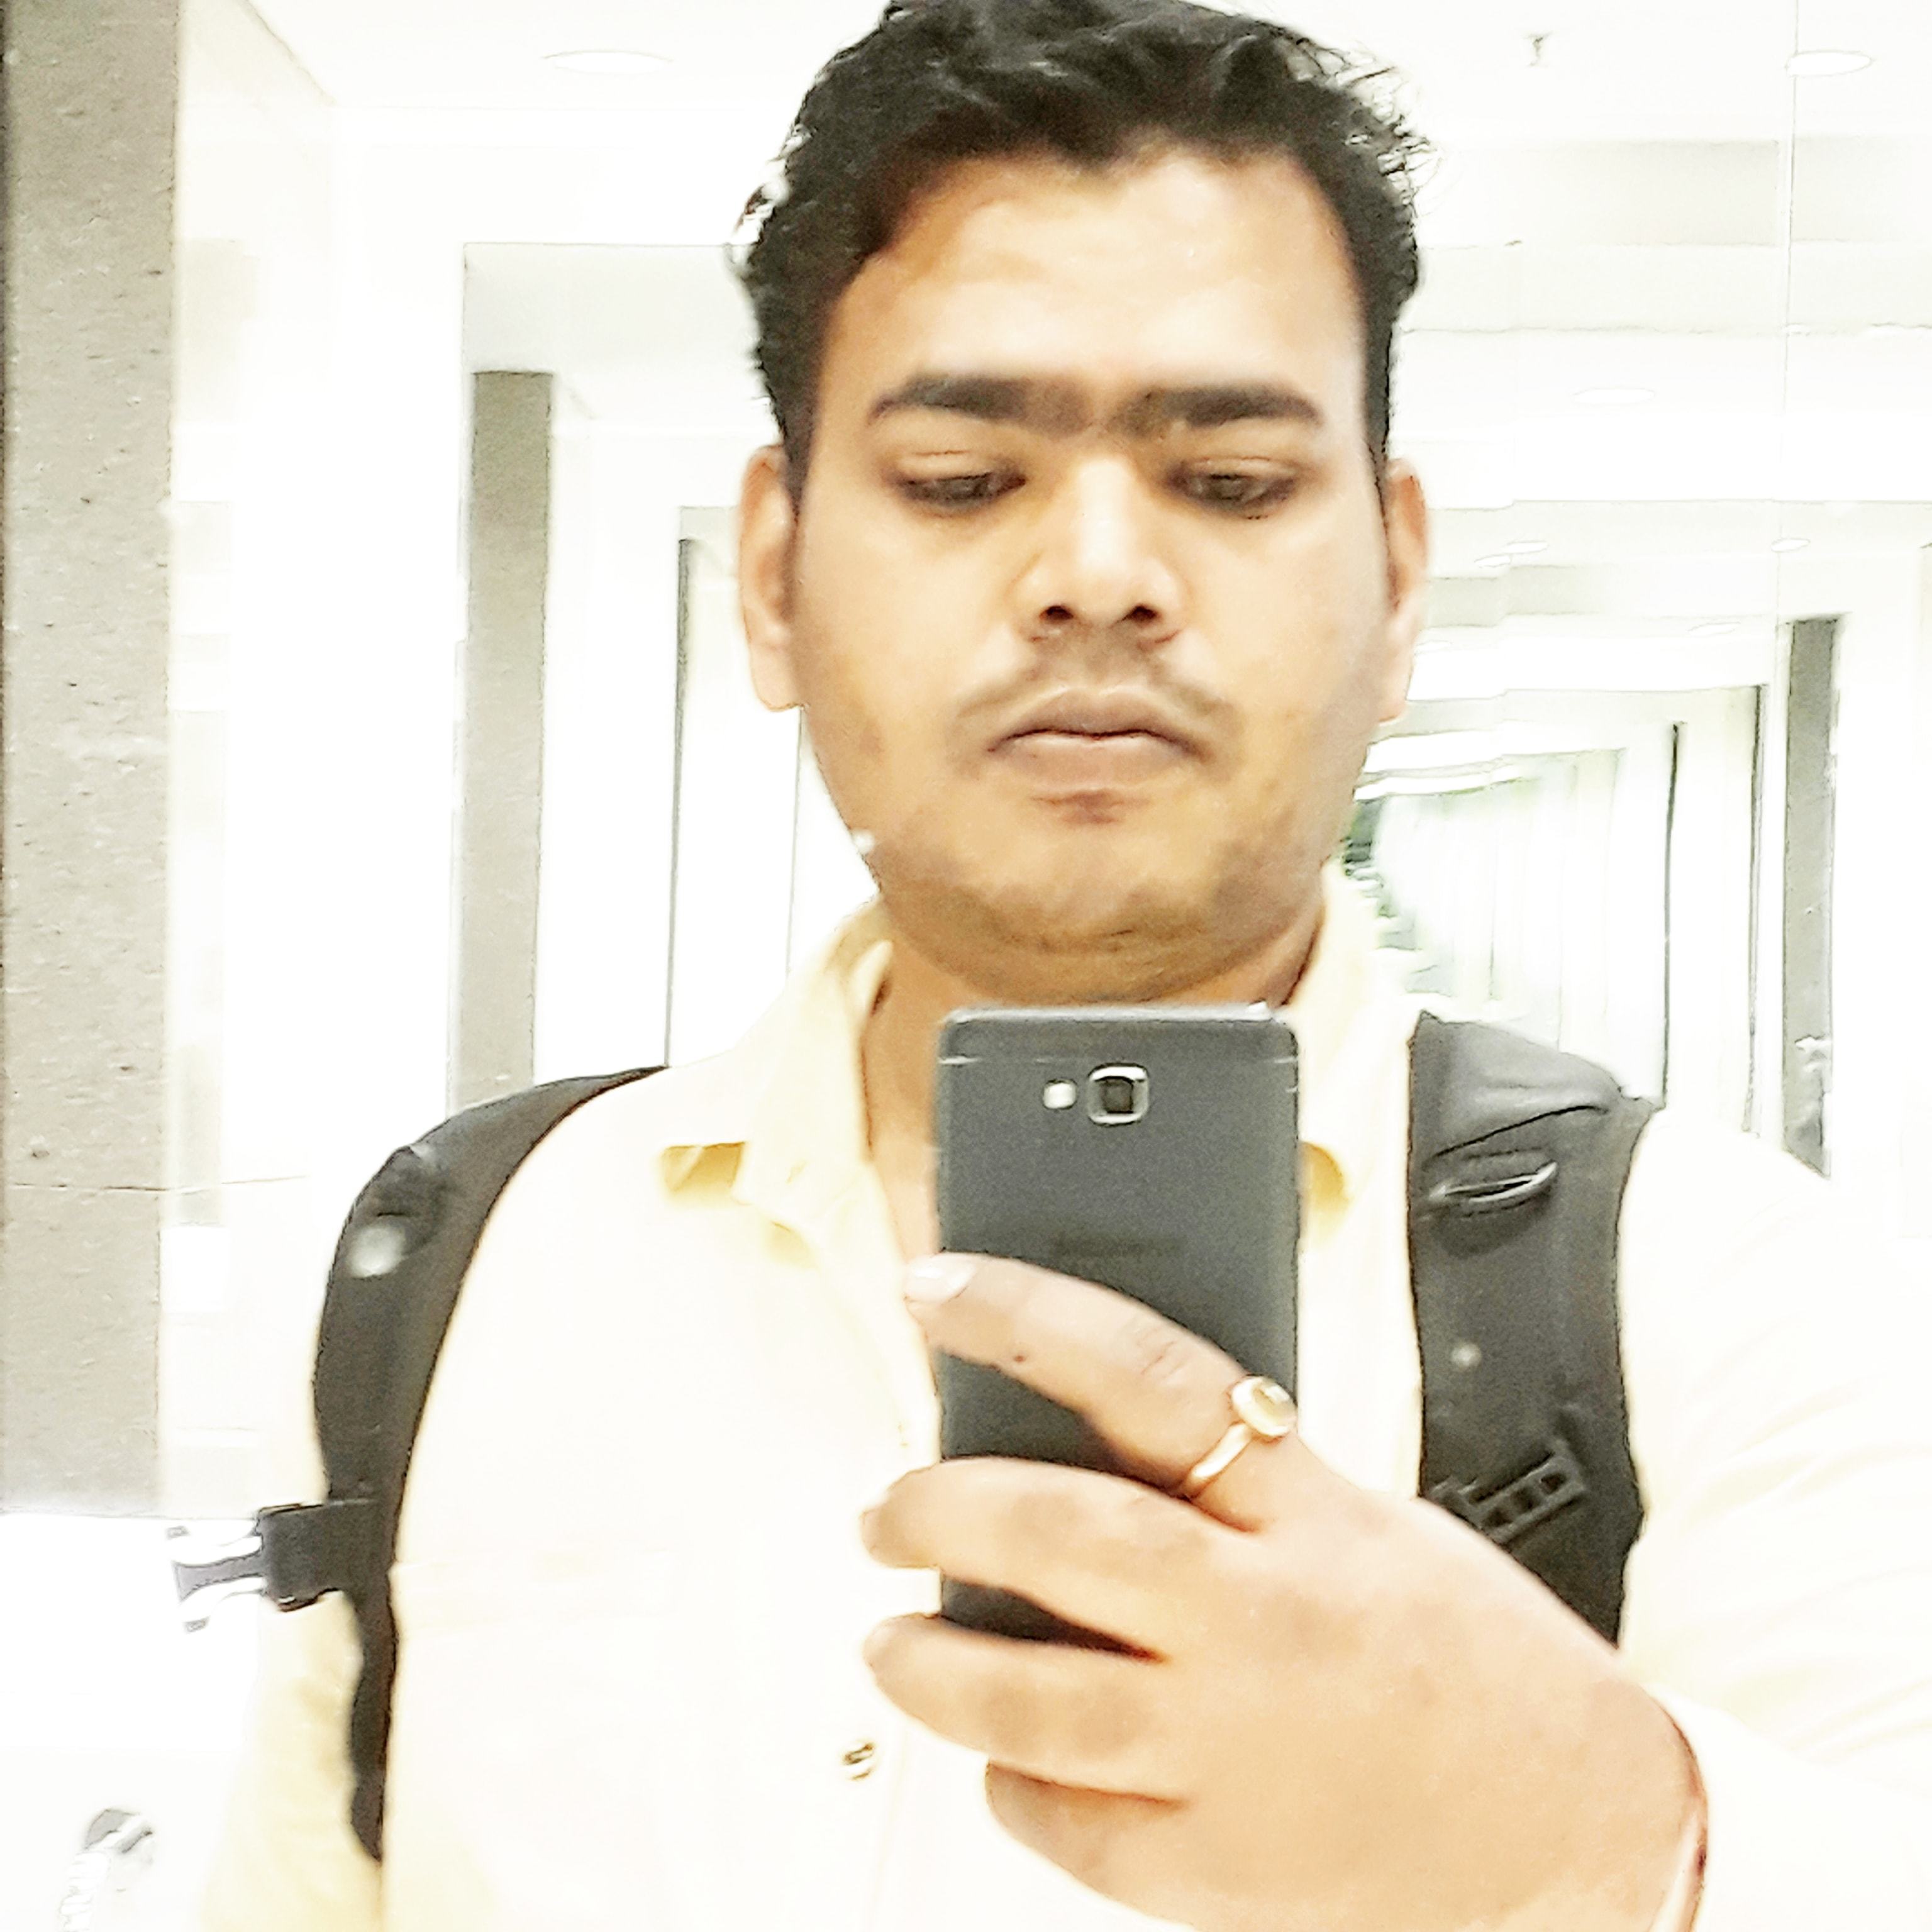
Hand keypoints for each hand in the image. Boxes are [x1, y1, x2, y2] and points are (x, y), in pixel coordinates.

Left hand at [859, 1255, 1699, 1931]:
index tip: (935, 1290)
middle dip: (942, 1507)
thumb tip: (1074, 1444)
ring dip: (930, 1664)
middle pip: (1064, 1536)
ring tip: (891, 1641)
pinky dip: (1010, 1781)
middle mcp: (1266, 1624)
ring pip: (1031, 1699)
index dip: (1026, 1317)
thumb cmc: (1472, 1658)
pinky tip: (1001, 1757)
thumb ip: (1236, 1486)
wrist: (1581, 1828)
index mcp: (1312, 1514)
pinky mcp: (1215, 1869)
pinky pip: (1062, 1820)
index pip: (1147, 1377)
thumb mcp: (1366, 1522)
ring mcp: (1234, 1754)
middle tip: (887, 1505)